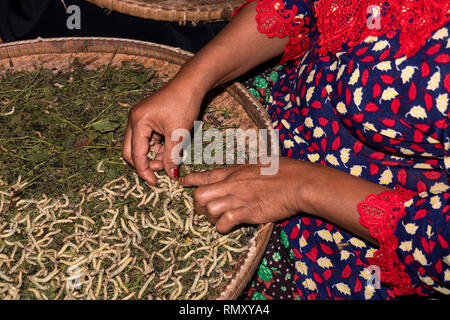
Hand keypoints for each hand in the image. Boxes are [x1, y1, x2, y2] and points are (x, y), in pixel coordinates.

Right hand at [122, 83, 200, 184]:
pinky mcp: (146, 117)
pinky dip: (155, 146)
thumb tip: (171, 175)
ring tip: (169, 158)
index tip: (155, 182)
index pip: (136, 154)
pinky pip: (145, 137)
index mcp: (138, 122)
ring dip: (151, 155)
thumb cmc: (184, 104)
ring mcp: (139, 117)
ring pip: (138, 145)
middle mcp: (134, 119)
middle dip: (144, 163)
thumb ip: (172, 156)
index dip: (145, 171)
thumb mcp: (179, 134)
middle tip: (161, 170)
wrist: (190, 84)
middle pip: (130, 150)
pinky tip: (168, 148)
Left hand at [181, 158, 306, 232]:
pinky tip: (230, 226)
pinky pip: (224, 222)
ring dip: (211, 218)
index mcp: (233, 171)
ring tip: (220, 220)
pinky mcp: (247, 212)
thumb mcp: (259, 164)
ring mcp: (238, 198)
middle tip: (205, 211)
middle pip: (200, 195)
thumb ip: (245, 170)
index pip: (205, 175)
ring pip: (209, 209)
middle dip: (198, 205)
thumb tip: (242, 172)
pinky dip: (223, 227)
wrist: (298, 182)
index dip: (190, 180)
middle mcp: (231, 184)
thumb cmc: (284, 170)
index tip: (182, 183)